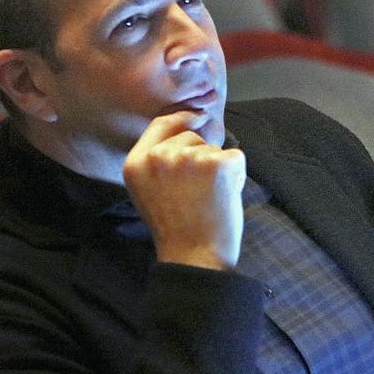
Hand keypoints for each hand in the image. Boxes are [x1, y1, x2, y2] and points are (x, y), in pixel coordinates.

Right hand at [123, 111, 244, 269]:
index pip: (162, 123)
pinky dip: (237, 176)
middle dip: (202, 156)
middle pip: (191, 136)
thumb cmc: (175, 229)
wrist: (193, 256)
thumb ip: (157, 162)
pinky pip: (236, 157)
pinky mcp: (217, 164)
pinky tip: (224, 199)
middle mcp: (159, 156)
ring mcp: (188, 158)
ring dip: (219, 169)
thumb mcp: (148, 191)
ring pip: (214, 148)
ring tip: (209, 199)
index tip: (199, 116)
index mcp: (136, 162)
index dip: (183, 117)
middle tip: (198, 192)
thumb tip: (187, 128)